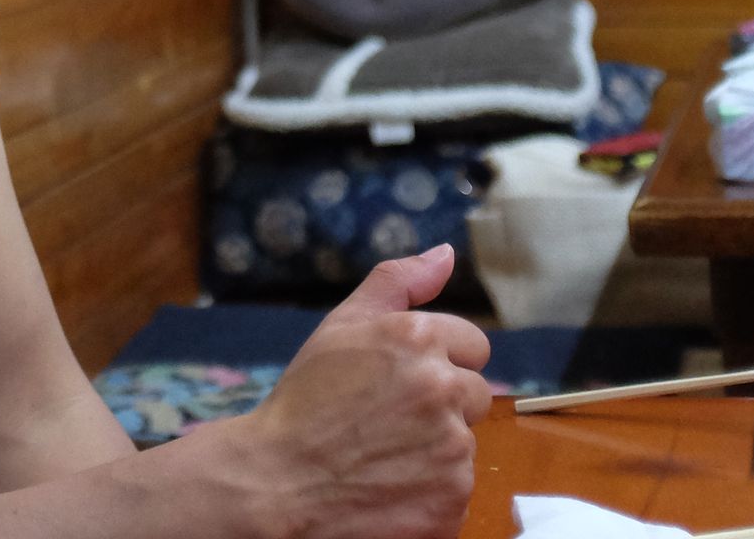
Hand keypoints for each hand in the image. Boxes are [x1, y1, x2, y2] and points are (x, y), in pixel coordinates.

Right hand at [179, 245, 491, 538]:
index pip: (473, 346)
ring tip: (383, 458)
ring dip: (436, 451)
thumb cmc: (305, 401)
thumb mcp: (341, 326)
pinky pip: (457, 490)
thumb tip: (447, 254)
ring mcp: (453, 447)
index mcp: (418, 338)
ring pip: (464, 444)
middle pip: (475, 395)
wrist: (277, 482)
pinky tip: (391, 489)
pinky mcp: (454, 498)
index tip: (401, 383)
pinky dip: (431, 493)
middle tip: (389, 421)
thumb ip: (397, 282)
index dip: (438, 363)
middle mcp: (443, 387)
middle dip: (443, 406)